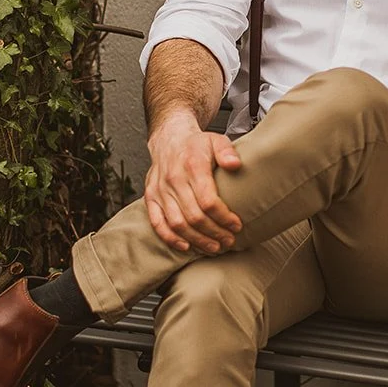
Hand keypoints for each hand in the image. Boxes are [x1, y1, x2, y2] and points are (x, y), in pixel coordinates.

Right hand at [144, 108, 243, 252]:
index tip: (237, 225)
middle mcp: (174, 179)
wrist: (169, 138)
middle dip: (214, 233)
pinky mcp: (150, 197)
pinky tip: (186, 247)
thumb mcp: (216, 140)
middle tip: (229, 241)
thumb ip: (227, 152)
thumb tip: (235, 164)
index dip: (224, 217)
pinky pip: (157, 222)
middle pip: (194, 216)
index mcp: (192, 166)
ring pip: (177, 224)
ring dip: (197, 240)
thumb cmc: (196, 144)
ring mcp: (160, 190)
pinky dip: (170, 238)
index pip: (208, 201)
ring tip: (214, 248)